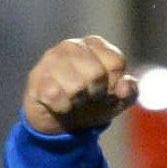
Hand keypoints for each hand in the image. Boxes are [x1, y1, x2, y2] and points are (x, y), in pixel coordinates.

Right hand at [23, 35, 137, 134]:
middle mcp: (72, 46)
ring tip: (74, 99)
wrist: (61, 122)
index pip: (116, 62)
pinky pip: (56, 96)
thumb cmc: (93, 104)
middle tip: (88, 96)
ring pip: (76, 85)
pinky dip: (63, 107)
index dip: (115, 83)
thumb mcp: (118, 100)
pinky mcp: (36, 77)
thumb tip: (125, 85)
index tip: (107, 89)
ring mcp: (51, 59)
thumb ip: (129, 92)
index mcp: (95, 45)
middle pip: (96, 73)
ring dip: (79, 100)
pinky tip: (60, 104)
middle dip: (96, 92)